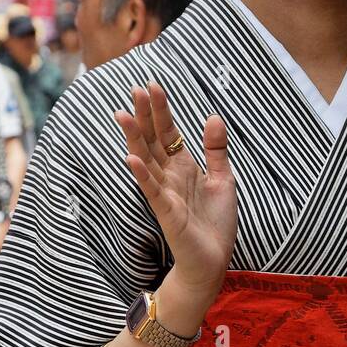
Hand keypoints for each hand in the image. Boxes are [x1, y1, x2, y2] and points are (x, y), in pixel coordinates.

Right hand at [113, 82, 236, 308]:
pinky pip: (152, 190)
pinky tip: (132, 158)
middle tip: (136, 88)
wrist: (213, 260)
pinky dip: (142, 174)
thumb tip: (213, 116)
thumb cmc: (215, 223)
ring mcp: (165, 193)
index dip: (161, 110)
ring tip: (123, 115)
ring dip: (135, 139)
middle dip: (145, 116)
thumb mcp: (223, 179)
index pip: (168, 133)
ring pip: (147, 161)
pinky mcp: (167, 212)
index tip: (153, 85)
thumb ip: (215, 149)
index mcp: (183, 167)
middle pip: (153, 141)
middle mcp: (170, 176)